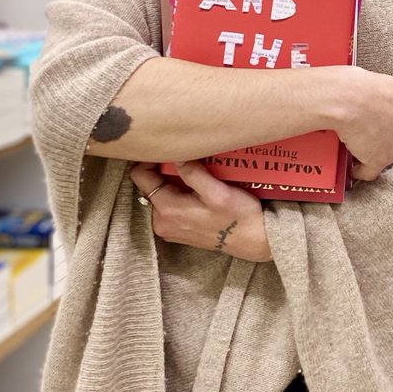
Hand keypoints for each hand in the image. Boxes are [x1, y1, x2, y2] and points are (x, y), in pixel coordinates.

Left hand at [129, 161, 272, 261]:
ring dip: (172, 183)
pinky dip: (178, 195)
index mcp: (167, 210)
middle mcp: (161, 222)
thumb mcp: (218, 192)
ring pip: (159, 195)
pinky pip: (168, 206)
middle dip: (164, 172)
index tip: (168, 150)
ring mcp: (168, 229)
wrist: (252, 241)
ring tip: (195, 175)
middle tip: (188, 162)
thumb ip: (193, 173)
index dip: (150, 160)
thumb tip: (175, 155)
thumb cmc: (238, 216)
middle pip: (149, 185)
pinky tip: (197, 191)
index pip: (140, 177)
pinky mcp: (177, 231)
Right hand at [331, 67, 392, 181]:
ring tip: (357, 148)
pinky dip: (361, 171)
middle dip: (390, 137)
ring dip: (376, 152)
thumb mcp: (387, 82)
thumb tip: (383, 100)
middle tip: (370, 132)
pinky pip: (370, 171)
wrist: (349, 99)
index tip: (382, 121)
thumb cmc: (362, 85)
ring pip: (389, 153)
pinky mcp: (379, 161)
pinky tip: (353, 169)